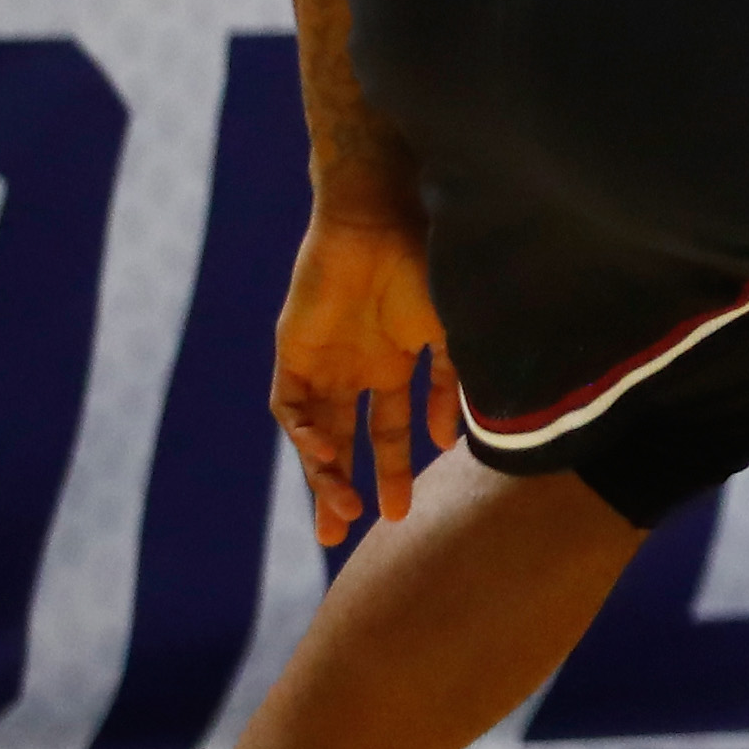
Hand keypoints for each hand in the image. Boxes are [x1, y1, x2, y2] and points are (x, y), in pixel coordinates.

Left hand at [271, 214, 461, 546]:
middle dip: (356, 486)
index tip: (408, 505)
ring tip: (340, 514)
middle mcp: (361, 364)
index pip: (399, 425)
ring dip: (327, 475)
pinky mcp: (293, 352)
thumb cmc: (430, 266)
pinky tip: (327, 456)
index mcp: (401, 358)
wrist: (380, 218)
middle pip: (355, 438)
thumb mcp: (457, 332)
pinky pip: (290, 408)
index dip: (403, 464)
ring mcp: (325, 360)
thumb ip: (458, 383)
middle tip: (358, 531)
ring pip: (319, 434)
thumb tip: (452, 437)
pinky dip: (305, 437)